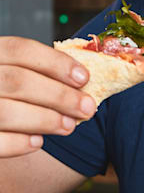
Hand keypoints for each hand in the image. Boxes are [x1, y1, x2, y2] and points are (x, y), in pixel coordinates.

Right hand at [0, 37, 94, 157]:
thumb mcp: (7, 70)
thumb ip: (33, 71)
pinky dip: (18, 143)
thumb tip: (80, 81)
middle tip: (87, 108)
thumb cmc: (1, 92)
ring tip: (68, 126)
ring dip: (44, 119)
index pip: (20, 49)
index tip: (84, 78)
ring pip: (6, 111)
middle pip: (17, 81)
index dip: (56, 63)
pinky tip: (37, 142)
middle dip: (59, 96)